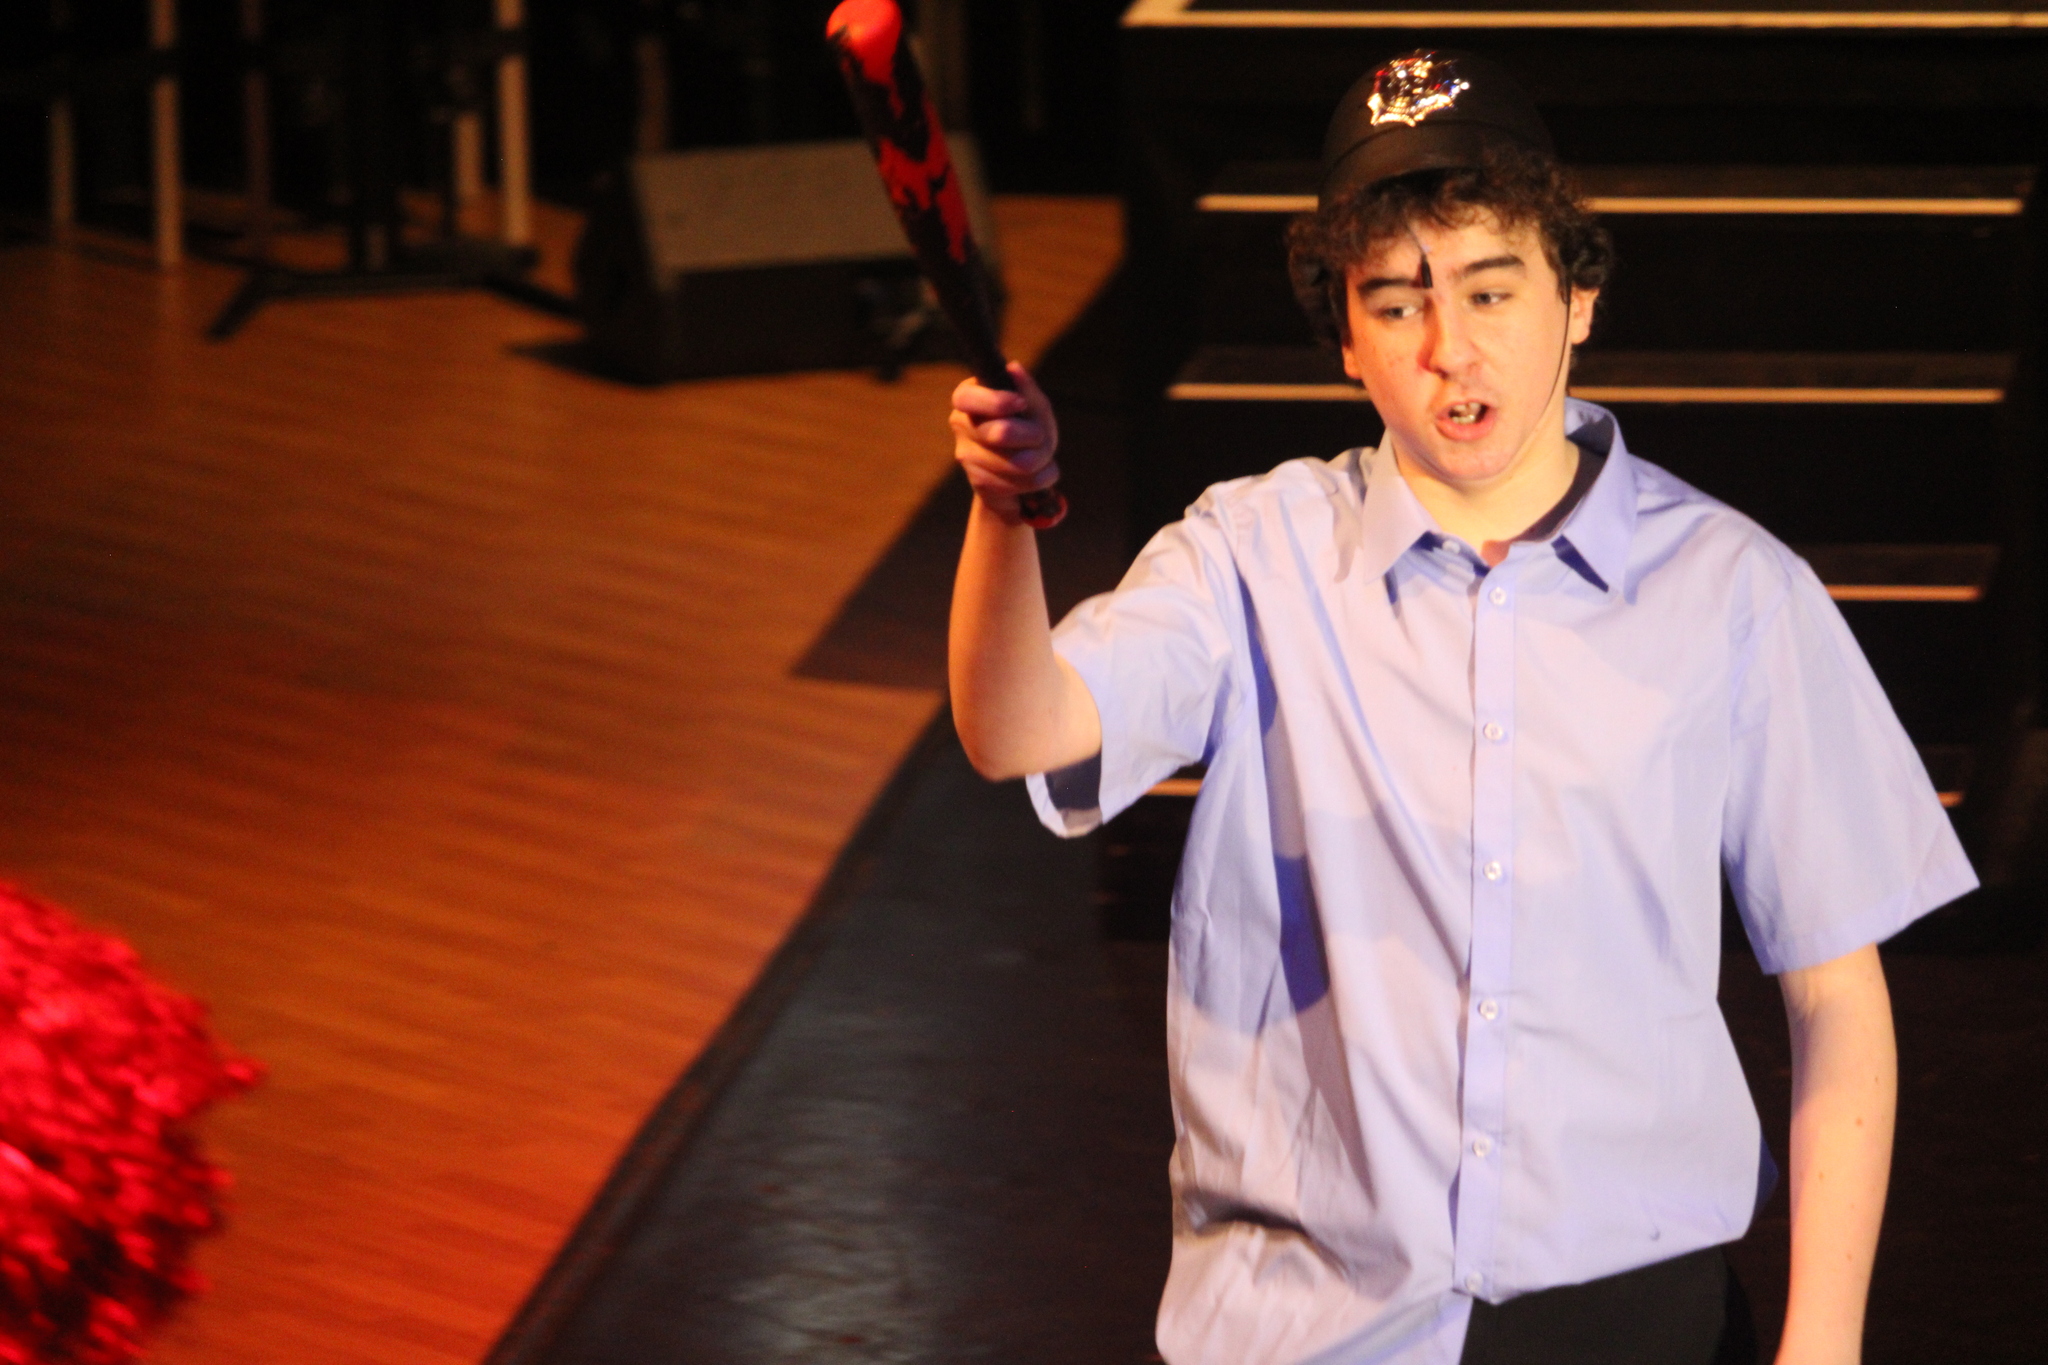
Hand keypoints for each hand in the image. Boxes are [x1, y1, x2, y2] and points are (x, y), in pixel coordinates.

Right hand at [950, 362, 1059, 526]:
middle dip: (1035, 436)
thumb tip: (1014, 369)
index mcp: (969, 398)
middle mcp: (961, 425)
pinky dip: (1041, 479)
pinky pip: (1021, 483)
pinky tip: (1038, 474)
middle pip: (1001, 433)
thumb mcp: (1034, 407)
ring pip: (1018, 462)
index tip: (1020, 403)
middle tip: (1041, 436)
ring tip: (1042, 457)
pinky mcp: (979, 482)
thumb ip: (1026, 389)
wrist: (1020, 474)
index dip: (995, 402)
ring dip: (1042, 460)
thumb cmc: (1027, 431)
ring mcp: (967, 455)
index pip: (967, 398)